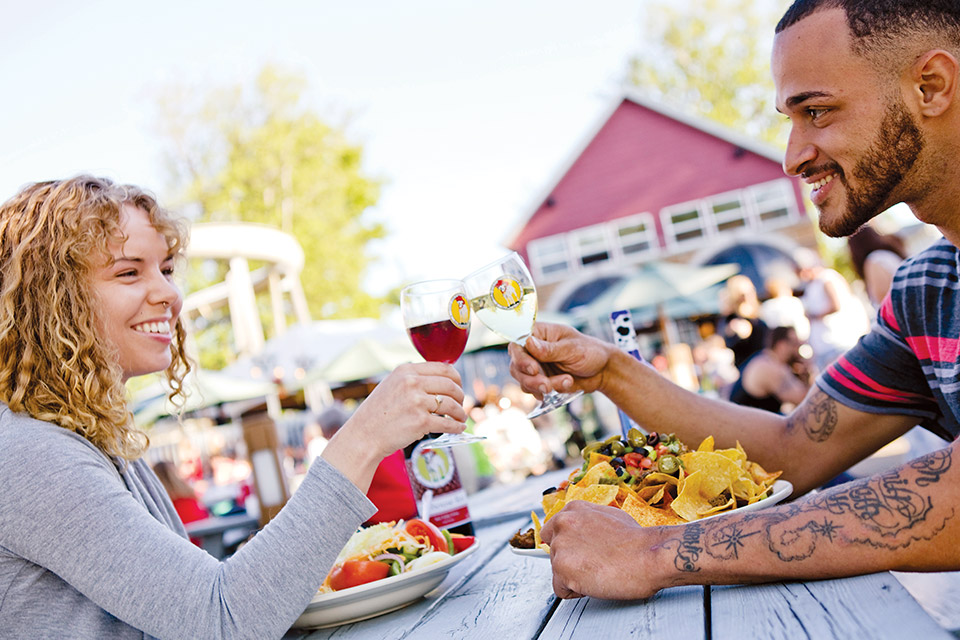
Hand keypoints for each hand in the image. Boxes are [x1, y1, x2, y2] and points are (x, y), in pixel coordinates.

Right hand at [334, 362, 466, 460]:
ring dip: (460, 413)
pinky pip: (447, 424)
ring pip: (451, 404)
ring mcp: (416, 402)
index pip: (444, 368)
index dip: (456, 378)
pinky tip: (459, 428)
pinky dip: (457, 427)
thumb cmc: (378, 412)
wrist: (364, 435)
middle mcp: (411, 383)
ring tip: (460, 417)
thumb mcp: (392, 385)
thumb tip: (443, 380)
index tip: (458, 386)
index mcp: (406, 370)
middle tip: (461, 404)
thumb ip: (413, 379)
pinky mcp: (420, 422)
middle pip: (451, 385)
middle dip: (460, 396)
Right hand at [508, 322, 613, 398]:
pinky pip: (534, 391)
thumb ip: (550, 349)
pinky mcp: (541, 381)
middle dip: (530, 379)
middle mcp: (532, 350)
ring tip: (566, 381)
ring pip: (524, 381)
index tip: (533, 369)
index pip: (517, 344)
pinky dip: (548, 393)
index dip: (520, 358)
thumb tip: (528, 342)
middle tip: (547, 386)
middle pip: (516, 366)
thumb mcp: (572, 348)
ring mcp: (535, 367)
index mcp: (538, 334)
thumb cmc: (590, 351)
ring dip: (542, 387)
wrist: (603, 371)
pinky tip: (566, 384)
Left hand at [541, 501, 659, 599]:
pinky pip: (560, 589)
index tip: (578, 554)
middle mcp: (563, 524)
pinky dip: (575, 592)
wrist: (649, 556)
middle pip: (553, 553)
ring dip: (574, 577)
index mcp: (572, 510)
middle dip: (571, 562)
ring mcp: (561, 546)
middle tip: (594, 564)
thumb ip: (586, 521)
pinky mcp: (563, 569)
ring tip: (599, 572)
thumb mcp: (608, 516)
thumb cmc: (637, 540)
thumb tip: (579, 532)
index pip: (551, 532)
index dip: (566, 546)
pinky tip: (594, 583)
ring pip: (557, 572)